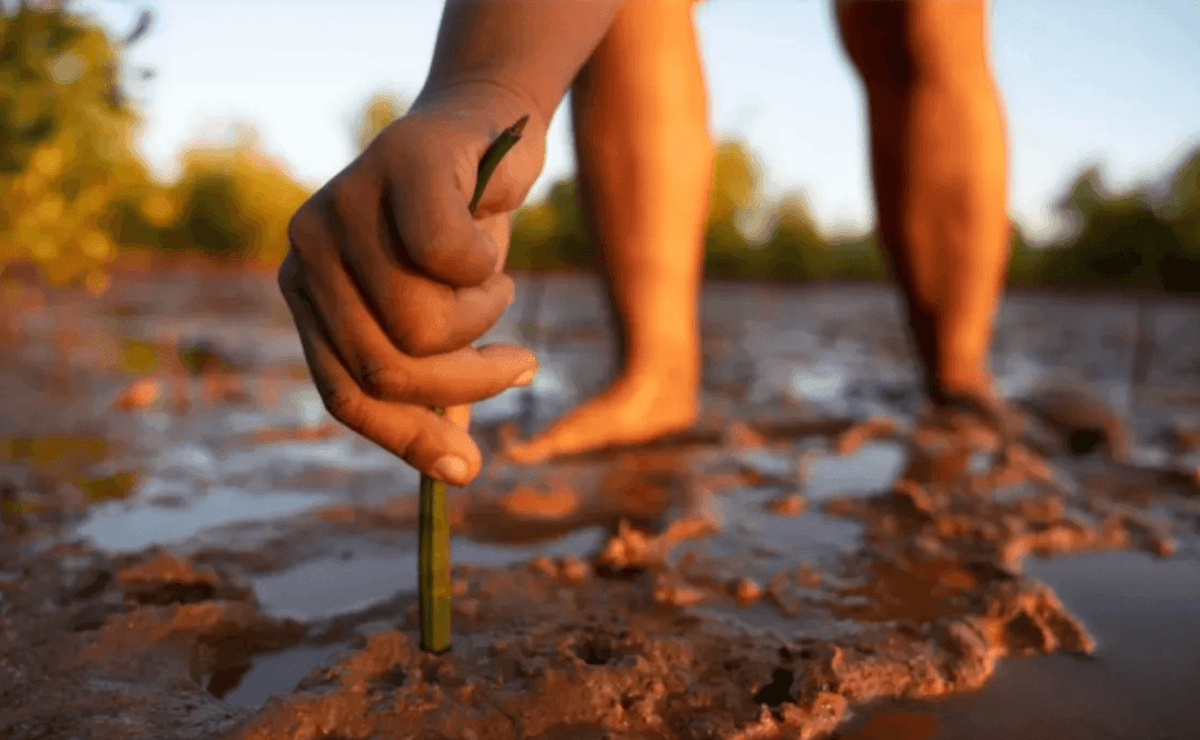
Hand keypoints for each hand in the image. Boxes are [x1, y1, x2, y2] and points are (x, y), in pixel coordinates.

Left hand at [278, 88, 543, 485]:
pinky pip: (452, 260)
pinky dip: (490, 266)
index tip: (465, 471)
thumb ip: (431, 377)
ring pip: (422, 327)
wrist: (489, 123)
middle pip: (386, 369)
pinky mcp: (395, 166)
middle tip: (520, 364)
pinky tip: (492, 229)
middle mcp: (307, 251)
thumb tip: (449, 470)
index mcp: (309, 295)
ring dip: (486, 318)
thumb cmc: (463, 229)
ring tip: (495, 280)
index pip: (344, 394)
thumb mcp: (442, 314)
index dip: (407, 439)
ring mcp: (343, 204)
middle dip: (468, 383)